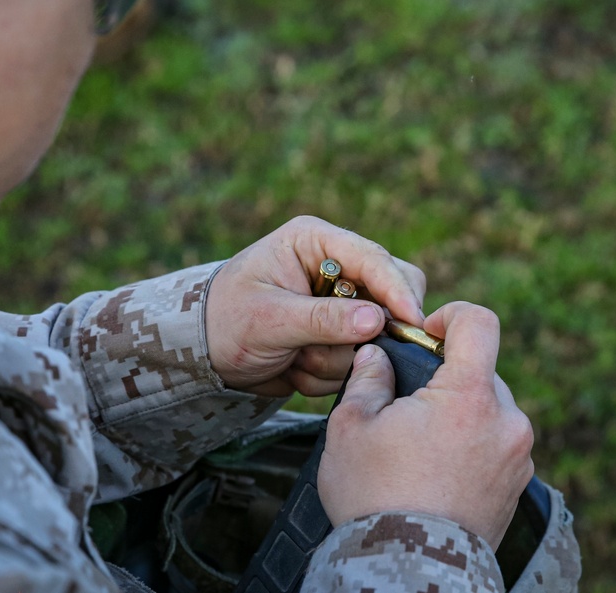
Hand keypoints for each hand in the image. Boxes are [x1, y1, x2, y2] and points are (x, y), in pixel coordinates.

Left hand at [205, 216, 426, 396]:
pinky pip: (357, 361)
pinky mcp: (339, 336)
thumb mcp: (269, 319)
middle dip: (368, 330)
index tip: (412, 321)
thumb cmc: (225, 320)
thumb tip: (376, 320)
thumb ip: (322, 319)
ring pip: (376, 335)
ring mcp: (341, 304)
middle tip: (347, 351)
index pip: (373, 259)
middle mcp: (336, 268)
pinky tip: (294, 367)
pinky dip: (327, 373)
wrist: (203, 355)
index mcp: (315, 242)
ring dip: (335, 359)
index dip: (397, 290)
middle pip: (393, 291)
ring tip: (294, 359)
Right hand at [317, 302, 534, 548]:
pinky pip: (496, 444)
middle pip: (480, 370)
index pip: (480, 322)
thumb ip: (368, 378)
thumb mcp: (351, 428)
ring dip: (459, 413)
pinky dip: (471, 444)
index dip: (451, 315)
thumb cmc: (374, 497)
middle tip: (406, 405)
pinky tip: (436, 470)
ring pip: (488, 409)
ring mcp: (518, 457)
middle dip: (445, 378)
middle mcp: (506, 421)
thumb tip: (377, 355)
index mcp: (469, 397)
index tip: (425, 334)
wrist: (408, 573)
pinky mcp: (518, 486)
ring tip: (419, 447)